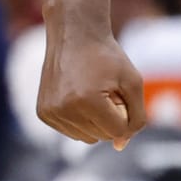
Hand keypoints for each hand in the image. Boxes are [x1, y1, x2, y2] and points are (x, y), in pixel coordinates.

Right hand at [37, 25, 147, 149]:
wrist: (75, 34)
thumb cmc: (108, 57)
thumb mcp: (133, 81)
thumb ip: (136, 115)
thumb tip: (120, 146)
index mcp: (88, 101)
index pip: (118, 131)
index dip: (126, 114)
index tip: (122, 95)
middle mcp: (65, 110)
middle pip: (102, 136)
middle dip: (111, 117)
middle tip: (107, 90)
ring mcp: (51, 112)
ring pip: (86, 138)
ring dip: (96, 121)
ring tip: (93, 93)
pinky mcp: (43, 113)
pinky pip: (71, 131)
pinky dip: (80, 120)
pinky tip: (79, 96)